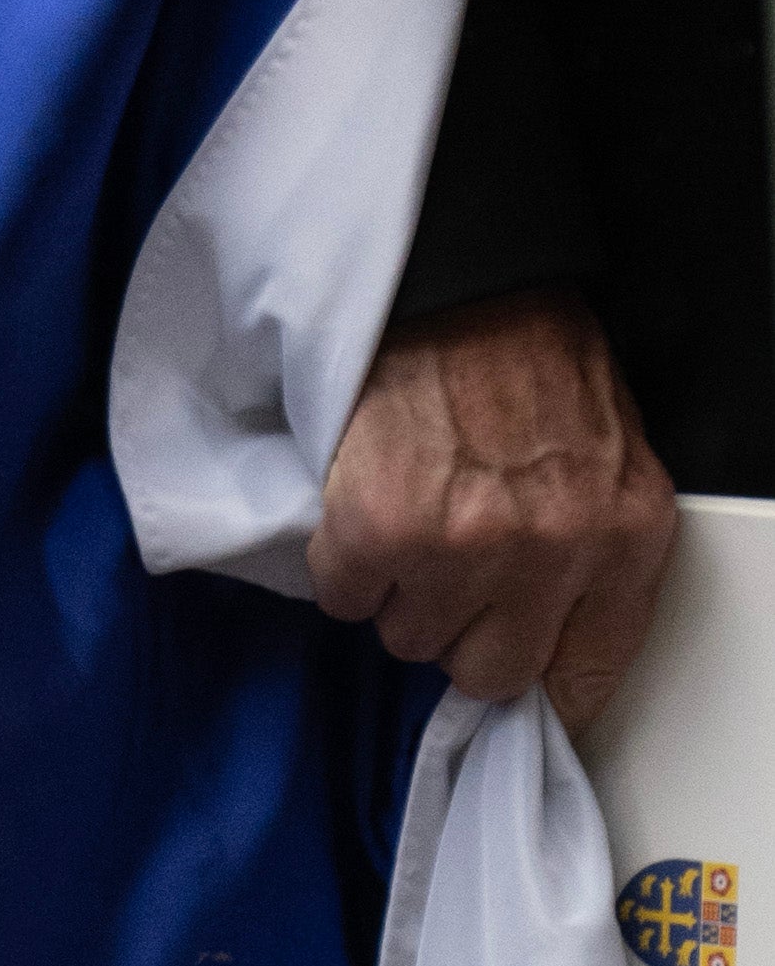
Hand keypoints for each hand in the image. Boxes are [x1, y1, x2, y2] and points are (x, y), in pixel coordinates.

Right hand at [306, 286, 674, 731]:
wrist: (459, 282)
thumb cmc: (532, 357)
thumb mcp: (610, 462)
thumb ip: (593, 554)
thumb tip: (544, 631)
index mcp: (622, 541)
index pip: (583, 675)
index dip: (538, 683)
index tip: (511, 673)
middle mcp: (550, 557)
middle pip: (487, 671)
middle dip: (461, 629)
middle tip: (450, 570)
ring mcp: (463, 549)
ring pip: (408, 637)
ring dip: (399, 591)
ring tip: (410, 517)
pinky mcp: (380, 531)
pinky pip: (344, 597)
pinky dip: (343, 563)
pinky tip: (366, 504)